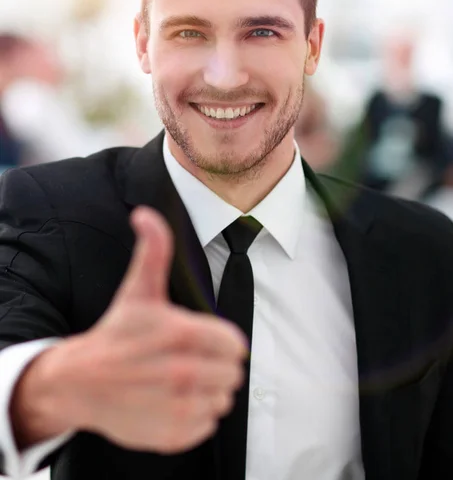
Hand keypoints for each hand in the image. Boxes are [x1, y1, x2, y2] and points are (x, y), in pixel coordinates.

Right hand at [58, 207, 246, 452]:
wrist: (80, 382)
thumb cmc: (116, 333)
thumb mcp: (138, 289)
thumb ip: (153, 249)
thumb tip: (145, 213)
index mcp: (182, 334)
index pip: (236, 345)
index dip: (219, 342)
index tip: (196, 341)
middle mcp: (183, 372)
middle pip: (232, 374)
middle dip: (214, 367)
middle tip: (183, 360)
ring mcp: (178, 406)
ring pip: (222, 400)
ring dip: (206, 392)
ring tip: (175, 382)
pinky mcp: (172, 434)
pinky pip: (207, 425)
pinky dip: (194, 417)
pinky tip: (169, 403)